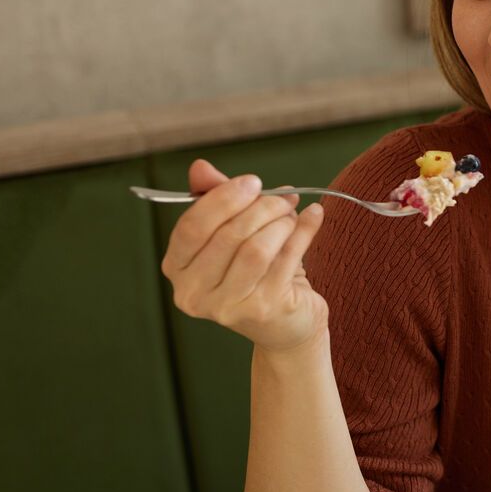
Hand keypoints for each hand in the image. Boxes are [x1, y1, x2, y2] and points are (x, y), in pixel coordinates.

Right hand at [160, 158, 328, 353]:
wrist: (286, 324)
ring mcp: (228, 306)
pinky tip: (314, 216)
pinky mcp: (264, 309)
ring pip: (256, 248)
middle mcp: (194, 293)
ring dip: (281, 222)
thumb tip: (200, 167)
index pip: (192, 227)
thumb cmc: (255, 272)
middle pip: (228, 235)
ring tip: (293, 213)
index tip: (253, 182)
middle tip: (285, 196)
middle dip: (261, 207)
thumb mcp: (231, 233)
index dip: (223, 199)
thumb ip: (213, 200)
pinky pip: (287, 259)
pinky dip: (304, 231)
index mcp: (176, 269)